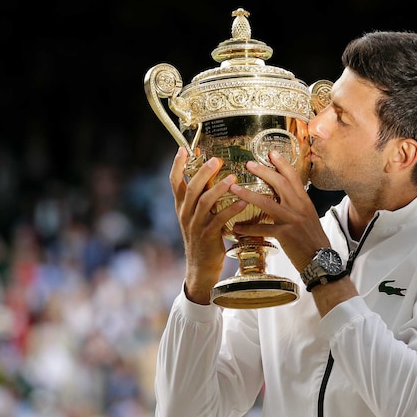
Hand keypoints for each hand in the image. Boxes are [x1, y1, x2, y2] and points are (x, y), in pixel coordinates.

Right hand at [170, 147, 248, 303]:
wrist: (200, 267)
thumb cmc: (203, 237)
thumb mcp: (196, 216)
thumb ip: (201, 197)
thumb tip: (211, 174)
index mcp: (181, 206)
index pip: (174, 182)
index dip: (177, 165)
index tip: (183, 149)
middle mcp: (185, 214)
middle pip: (191, 188)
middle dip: (203, 172)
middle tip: (216, 159)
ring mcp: (195, 226)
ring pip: (204, 203)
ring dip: (218, 189)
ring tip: (232, 178)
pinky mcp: (207, 237)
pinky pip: (219, 220)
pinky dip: (231, 209)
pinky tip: (242, 201)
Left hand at [228, 150, 329, 272]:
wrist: (322, 260)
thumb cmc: (314, 240)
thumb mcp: (309, 217)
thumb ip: (298, 206)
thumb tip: (286, 196)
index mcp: (305, 202)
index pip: (294, 177)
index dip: (282, 164)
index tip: (271, 153)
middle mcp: (299, 208)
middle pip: (280, 184)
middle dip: (264, 172)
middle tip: (249, 164)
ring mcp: (292, 220)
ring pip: (268, 203)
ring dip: (249, 194)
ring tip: (234, 188)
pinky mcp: (286, 235)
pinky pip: (263, 229)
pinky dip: (249, 228)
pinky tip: (237, 227)